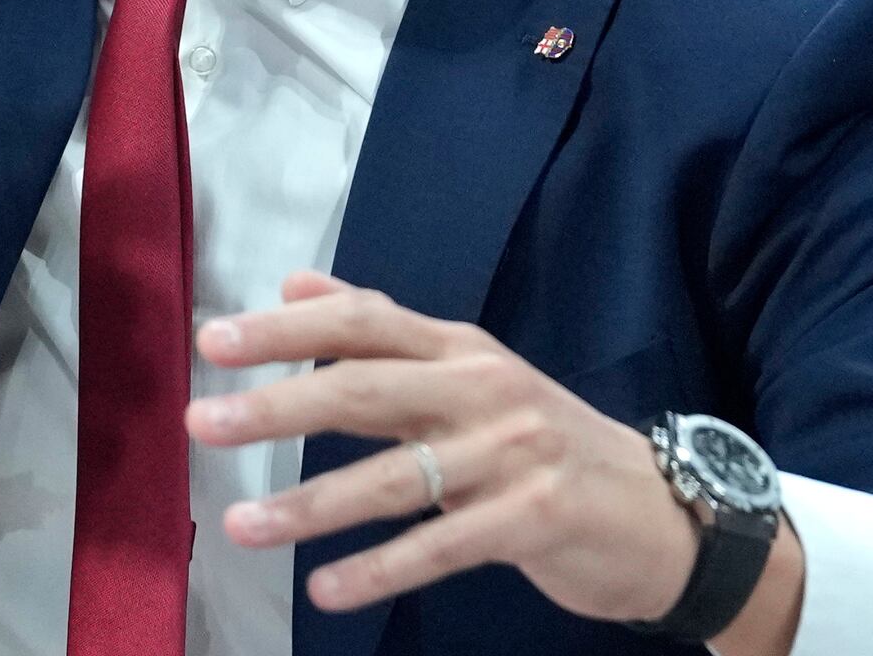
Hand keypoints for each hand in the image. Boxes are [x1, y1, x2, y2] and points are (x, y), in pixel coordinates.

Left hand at [189, 272, 800, 651]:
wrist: (668, 514)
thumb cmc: (547, 444)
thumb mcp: (469, 373)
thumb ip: (381, 333)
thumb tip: (292, 283)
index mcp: (461, 348)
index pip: (363, 321)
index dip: (287, 329)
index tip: (213, 340)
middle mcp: (485, 389)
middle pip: (367, 389)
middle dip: (279, 406)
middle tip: (204, 422)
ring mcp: (514, 454)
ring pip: (395, 477)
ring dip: (312, 503)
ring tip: (243, 524)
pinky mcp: (536, 520)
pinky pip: (443, 546)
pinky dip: (382, 568)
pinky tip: (328, 588)